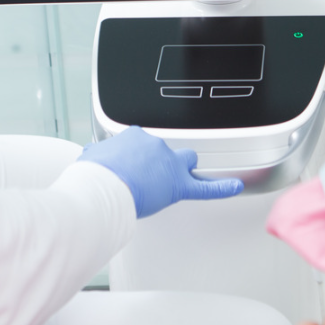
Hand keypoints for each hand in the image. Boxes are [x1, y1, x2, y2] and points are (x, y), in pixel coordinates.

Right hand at [78, 126, 243, 217]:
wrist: (102, 185)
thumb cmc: (94, 174)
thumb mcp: (90, 158)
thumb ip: (96, 156)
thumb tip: (90, 158)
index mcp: (134, 136)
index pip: (141, 142)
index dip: (137, 156)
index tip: (130, 164)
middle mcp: (154, 145)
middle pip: (166, 149)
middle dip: (161, 159)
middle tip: (150, 174)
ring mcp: (169, 164)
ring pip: (187, 160)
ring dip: (184, 168)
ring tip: (177, 178)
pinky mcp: (178, 185)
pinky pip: (205, 187)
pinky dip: (221, 188)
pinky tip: (234, 187)